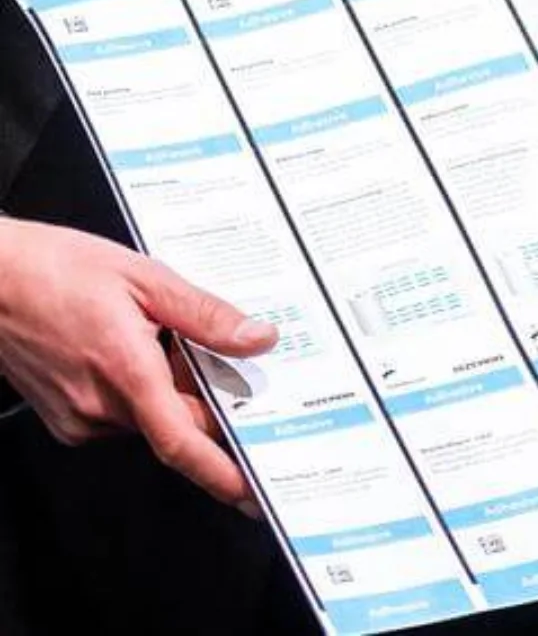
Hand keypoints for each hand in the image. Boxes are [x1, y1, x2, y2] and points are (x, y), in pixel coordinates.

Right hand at [0, 218, 275, 506]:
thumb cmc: (57, 270)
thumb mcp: (146, 277)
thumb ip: (205, 315)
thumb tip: (256, 339)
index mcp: (126, 372)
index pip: (181, 443)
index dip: (221, 473)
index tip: (251, 493)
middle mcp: (99, 408)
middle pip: (175, 425)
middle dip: (205, 402)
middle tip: (221, 362)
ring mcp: (78, 419)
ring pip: (148, 419)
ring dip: (169, 391)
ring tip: (159, 335)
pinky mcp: (65, 419)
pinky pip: (120, 416)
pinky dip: (140, 391)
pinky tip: (131, 348)